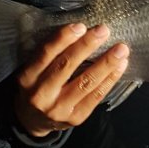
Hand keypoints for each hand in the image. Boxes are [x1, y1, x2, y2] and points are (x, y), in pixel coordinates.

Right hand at [14, 23, 128, 137]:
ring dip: (106, 64)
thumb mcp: (33, 71)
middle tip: (103, 30)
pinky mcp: (76, 117)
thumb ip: (50, 54)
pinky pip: (96, 96)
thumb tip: (81, 30)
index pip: (46, 54)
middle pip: (66, 66)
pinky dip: (110, 79)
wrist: (33, 121)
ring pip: (85, 82)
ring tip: (121, 50)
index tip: (80, 26)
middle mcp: (41, 94)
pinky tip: (120, 66)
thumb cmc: (36, 87)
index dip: (63, 39)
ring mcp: (59, 108)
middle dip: (87, 46)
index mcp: (27, 77)